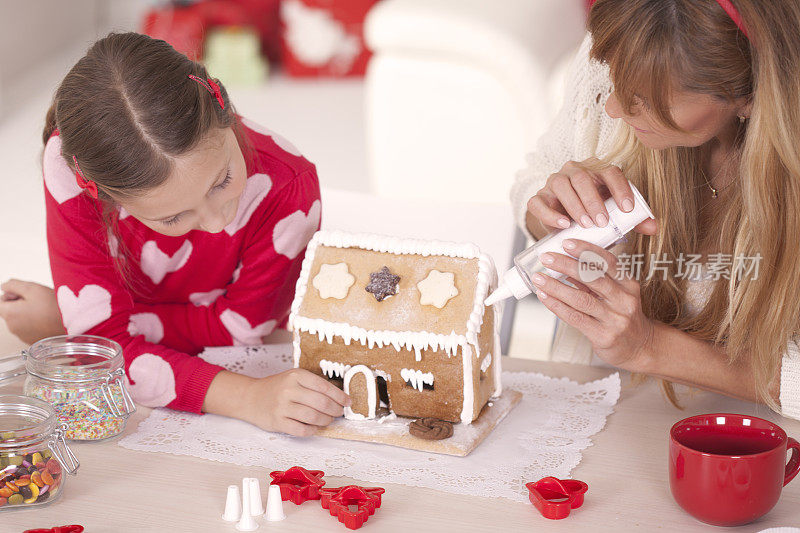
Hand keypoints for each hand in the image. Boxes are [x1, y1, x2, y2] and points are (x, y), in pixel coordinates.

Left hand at [0, 280, 65, 344]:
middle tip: (37, 301)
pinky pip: (28, 329)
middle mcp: (13, 327)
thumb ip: (13, 285)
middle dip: (19, 305)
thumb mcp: (32, 288)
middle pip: (9, 312)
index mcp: (10, 313)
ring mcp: (22, 336)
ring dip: (27, 314)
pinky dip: (34, 323)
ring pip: (19, 321)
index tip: (25, 295)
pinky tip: (47, 319)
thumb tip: (4, 286)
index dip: (11, 295)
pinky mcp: (32, 340)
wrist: (73, 323)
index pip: (0, 302)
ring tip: (44, 310)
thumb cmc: (54, 307)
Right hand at [241, 368, 350, 436]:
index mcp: (296, 376)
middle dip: (335, 410)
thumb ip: (313, 385)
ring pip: (313, 417)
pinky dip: (313, 430)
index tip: (348, 402)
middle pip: (321, 403)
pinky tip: (315, 427)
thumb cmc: (277, 388)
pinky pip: (302, 430)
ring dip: (326, 421)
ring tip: (328, 420)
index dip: (340, 396)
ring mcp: (282, 406)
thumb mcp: (294, 378)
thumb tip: (339, 397)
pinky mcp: (277, 422)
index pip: (324, 387)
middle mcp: (289, 390)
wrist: (251, 397)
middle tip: (339, 413)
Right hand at [527, 158, 657, 234]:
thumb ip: (634, 221)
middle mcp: (574, 171)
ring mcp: (554, 183)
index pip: (610, 172)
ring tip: (585, 224)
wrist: (565, 224)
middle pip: (582, 177)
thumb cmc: (594, 216)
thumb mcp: (614, 216)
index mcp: (597, 171)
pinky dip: (549, 214)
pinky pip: (539, 202)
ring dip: (574, 205)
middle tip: (602, 221)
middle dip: (593, 200)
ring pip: (561, 185)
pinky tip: (562, 225)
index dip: (620, 189)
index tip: (628, 209)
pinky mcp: (538, 198)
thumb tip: (654, 227)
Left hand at [530, 239, 655, 369]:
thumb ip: (594, 280)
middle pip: (593, 278)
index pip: (608, 262)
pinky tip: (545, 297)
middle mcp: (624, 300)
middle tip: (546, 258)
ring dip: (556, 287)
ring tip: (539, 278)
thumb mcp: (616, 294)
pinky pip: (575, 317)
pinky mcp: (604, 336)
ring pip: (581, 299)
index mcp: (628, 284)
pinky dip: (557, 306)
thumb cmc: (621, 316)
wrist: (639, 347)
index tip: (566, 242)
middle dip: (566, 265)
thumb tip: (564, 263)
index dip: (586, 250)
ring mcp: (615, 319)